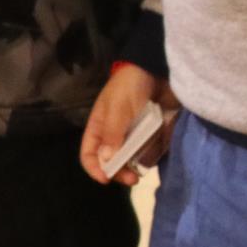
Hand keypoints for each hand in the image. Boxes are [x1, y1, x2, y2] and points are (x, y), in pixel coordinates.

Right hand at [81, 63, 178, 185]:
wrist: (158, 68)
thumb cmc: (131, 86)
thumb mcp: (118, 108)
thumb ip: (112, 134)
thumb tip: (106, 162)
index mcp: (99, 126)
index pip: (89, 154)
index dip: (94, 168)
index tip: (107, 178)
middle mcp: (115, 133)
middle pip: (111, 161)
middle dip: (119, 171)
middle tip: (132, 178)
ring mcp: (134, 132)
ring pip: (130, 158)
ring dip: (135, 166)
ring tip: (144, 169)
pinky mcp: (152, 130)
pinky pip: (148, 149)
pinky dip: (150, 156)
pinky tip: (156, 157)